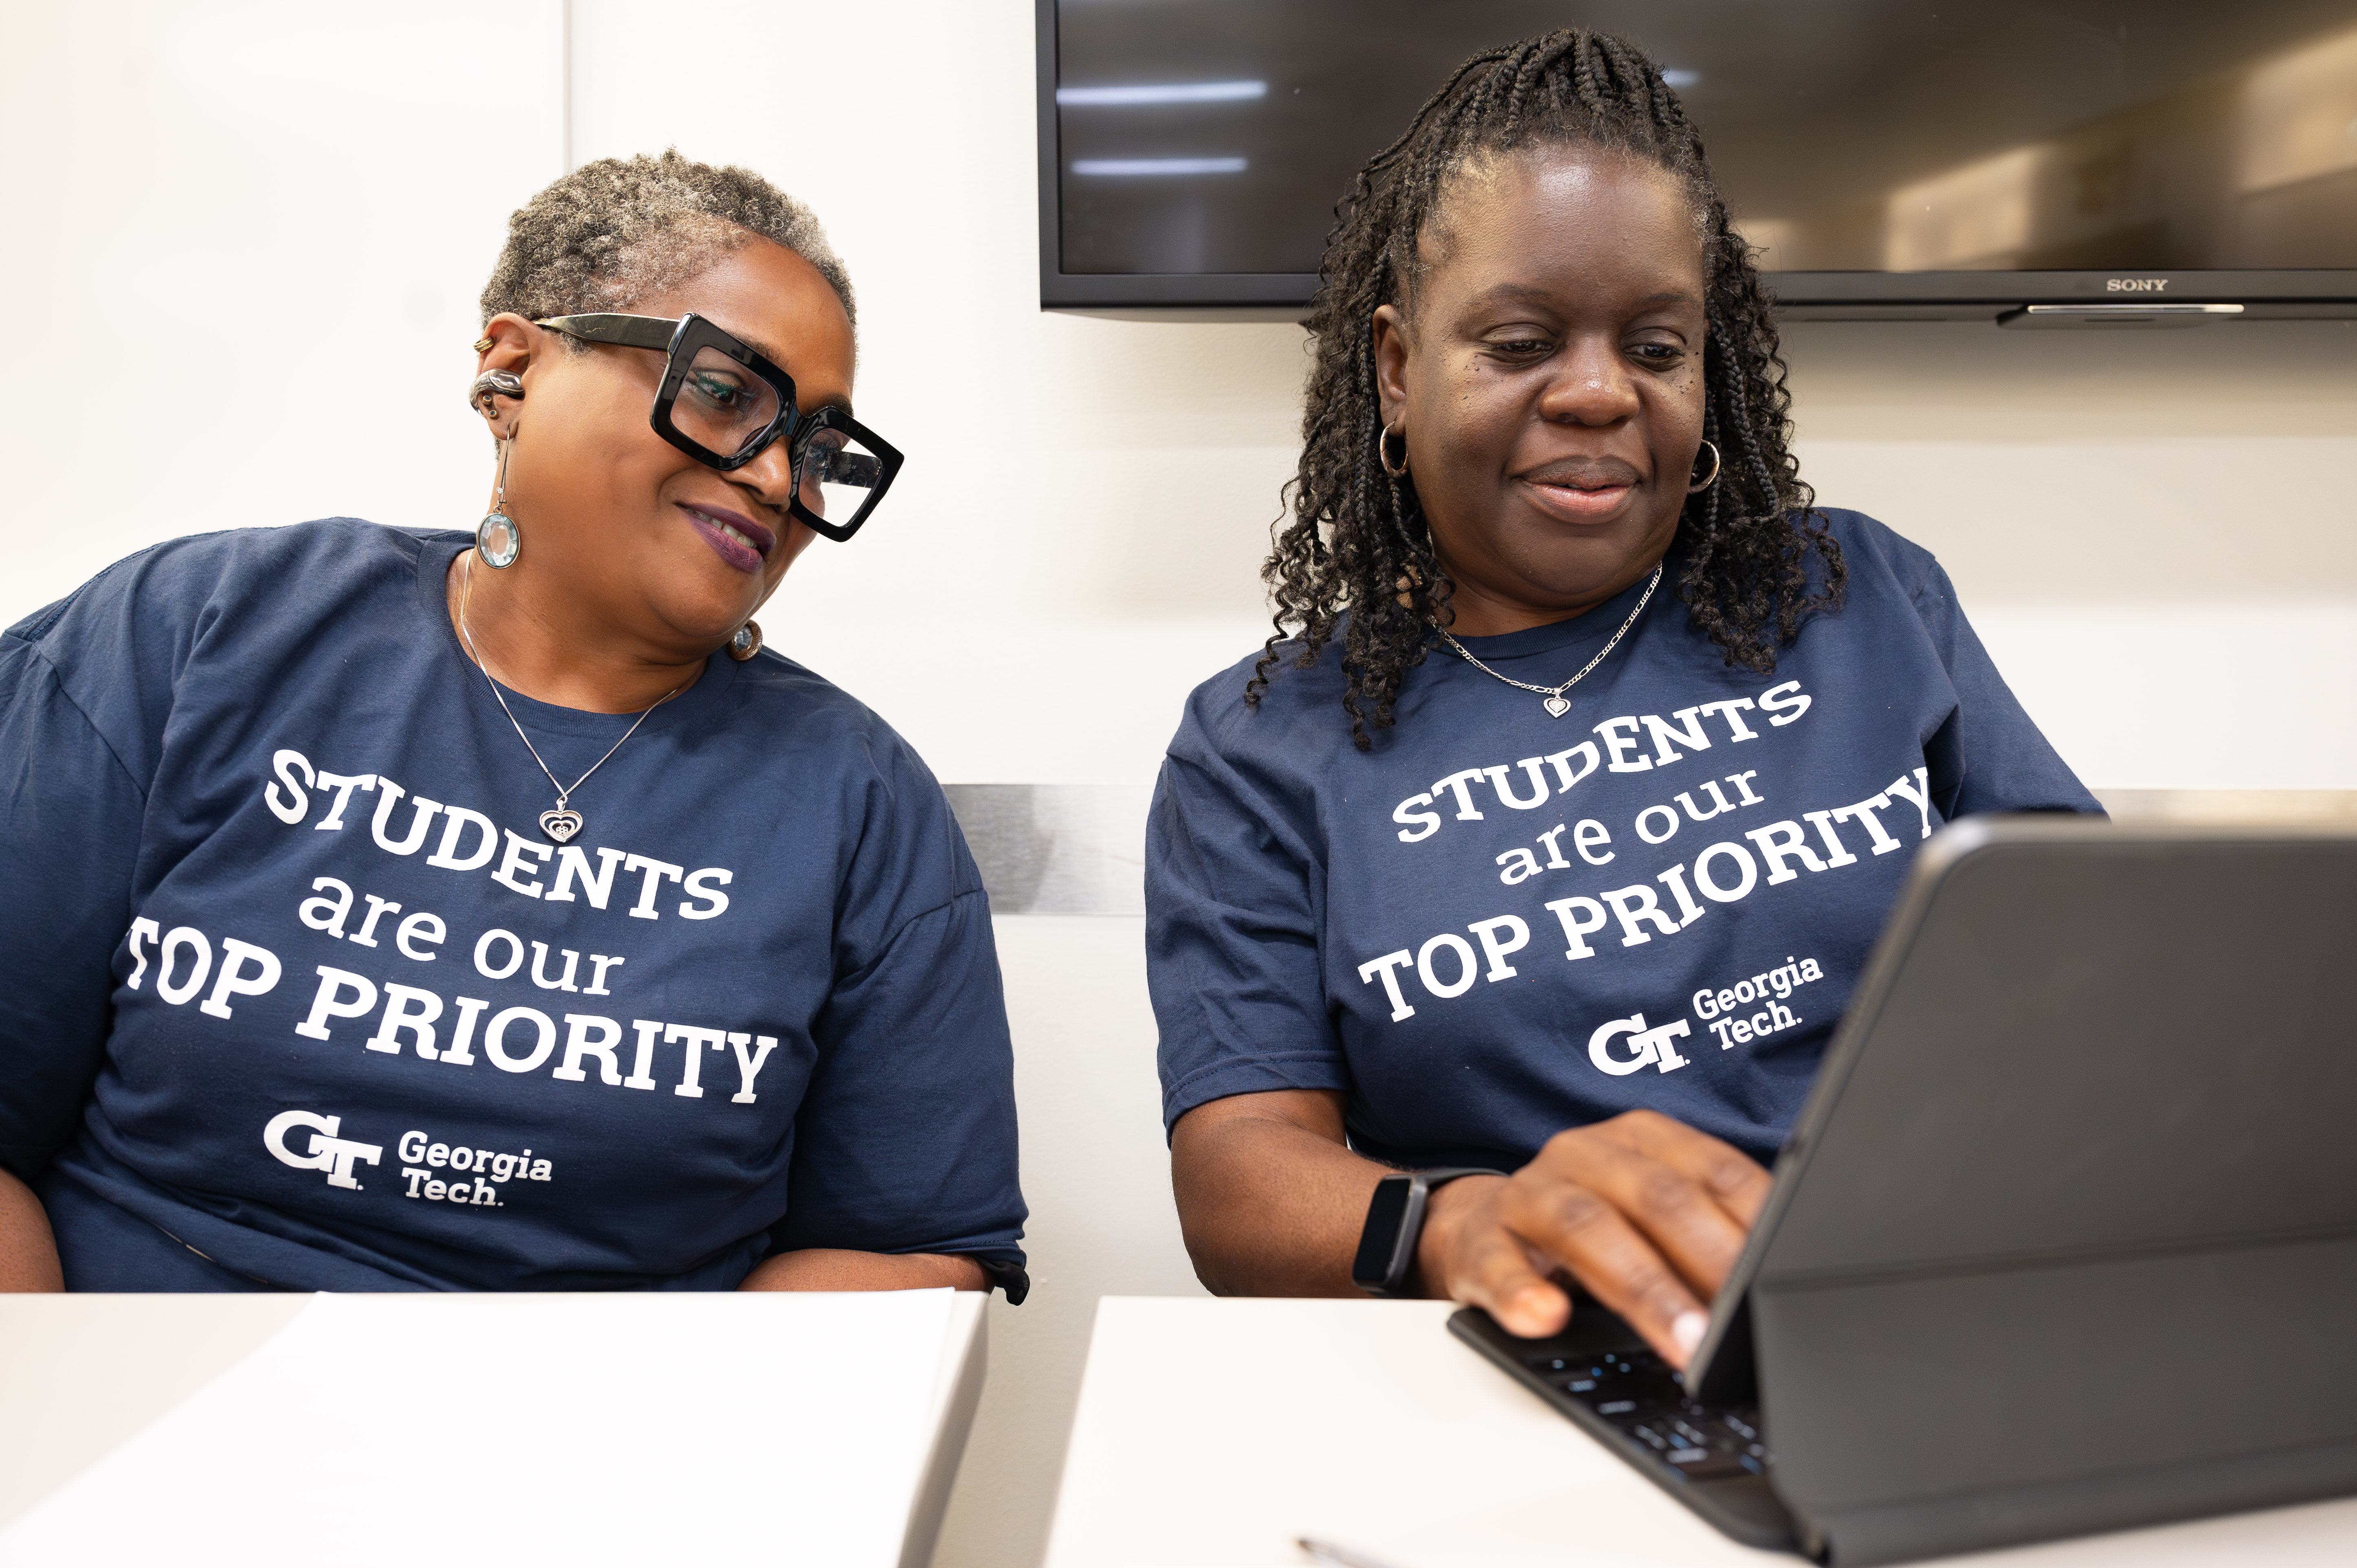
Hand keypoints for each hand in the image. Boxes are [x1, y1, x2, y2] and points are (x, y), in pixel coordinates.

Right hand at [1417, 1110, 1768, 1367]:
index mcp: (1643, 1138)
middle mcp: (1586, 1152)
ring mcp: (1530, 1191)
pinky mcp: (1480, 1238)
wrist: (1485, 1225)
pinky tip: (1544, 1317)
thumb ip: (1712, 1232)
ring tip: (1682, 1342)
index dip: (1756, 1223)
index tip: (1788, 1275)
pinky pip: (1498, 1262)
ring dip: (1642, 1288)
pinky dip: (1521, 1291)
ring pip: (1587, 1227)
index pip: (1715, 1171)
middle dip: (1707, 1262)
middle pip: (1657, 1199)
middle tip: (1742, 1322)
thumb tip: (1785, 1279)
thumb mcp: (1655, 1217)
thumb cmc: (1596, 1225)